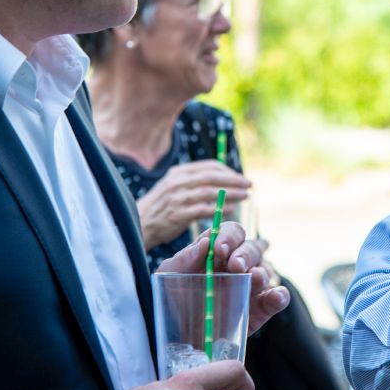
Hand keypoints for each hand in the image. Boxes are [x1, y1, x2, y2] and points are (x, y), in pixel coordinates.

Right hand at [137, 161, 251, 249]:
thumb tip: (218, 179)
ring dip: (231, 194)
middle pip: (213, 177)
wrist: (140, 223)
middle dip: (234, 180)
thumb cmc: (160, 206)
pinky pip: (204, 209)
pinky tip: (230, 210)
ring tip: (245, 196)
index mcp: (179, 172)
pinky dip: (219, 209)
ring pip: (211, 192)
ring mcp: (178, 198)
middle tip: (249, 184)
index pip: (209, 166)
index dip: (228, 171)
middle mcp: (179, 182)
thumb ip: (192, 181)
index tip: (240, 177)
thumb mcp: (173, 185)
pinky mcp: (179, 214)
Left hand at [159, 221, 289, 332]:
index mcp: (217, 252)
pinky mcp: (260, 309)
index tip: (219, 248)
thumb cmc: (174, 300)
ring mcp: (251, 286)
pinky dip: (280, 295)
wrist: (179, 337)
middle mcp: (237, 265)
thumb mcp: (170, 276)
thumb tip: (204, 243)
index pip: (231, 233)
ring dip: (262, 271)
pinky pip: (277, 298)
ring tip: (255, 278)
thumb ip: (184, 258)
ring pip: (266, 269)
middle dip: (245, 254)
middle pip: (251, 248)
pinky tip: (275, 296)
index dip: (229, 236)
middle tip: (235, 265)